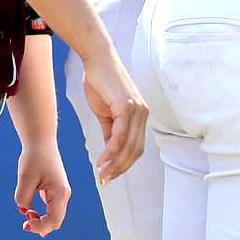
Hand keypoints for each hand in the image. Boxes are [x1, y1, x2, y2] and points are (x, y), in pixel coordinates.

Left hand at [13, 140, 71, 235]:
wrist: (41, 143)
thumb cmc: (34, 158)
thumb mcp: (24, 179)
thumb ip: (23, 198)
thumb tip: (23, 210)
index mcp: (60, 192)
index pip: (54, 220)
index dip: (40, 226)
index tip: (25, 221)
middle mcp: (64, 195)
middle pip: (56, 221)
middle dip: (41, 226)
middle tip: (25, 223)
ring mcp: (61, 193)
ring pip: (55, 216)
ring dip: (41, 220)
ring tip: (27, 216)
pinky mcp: (56, 191)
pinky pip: (52, 209)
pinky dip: (43, 214)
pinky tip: (32, 212)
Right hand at [82, 49, 148, 181]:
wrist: (97, 60)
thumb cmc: (100, 83)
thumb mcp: (106, 113)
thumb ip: (110, 132)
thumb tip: (109, 151)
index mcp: (140, 117)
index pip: (136, 148)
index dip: (124, 164)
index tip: (110, 175)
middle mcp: (143, 114)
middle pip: (136, 150)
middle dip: (120, 168)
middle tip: (105, 179)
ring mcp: (137, 110)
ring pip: (129, 145)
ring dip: (115, 163)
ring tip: (102, 173)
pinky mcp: (127, 105)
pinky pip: (121, 134)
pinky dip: (112, 150)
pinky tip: (102, 159)